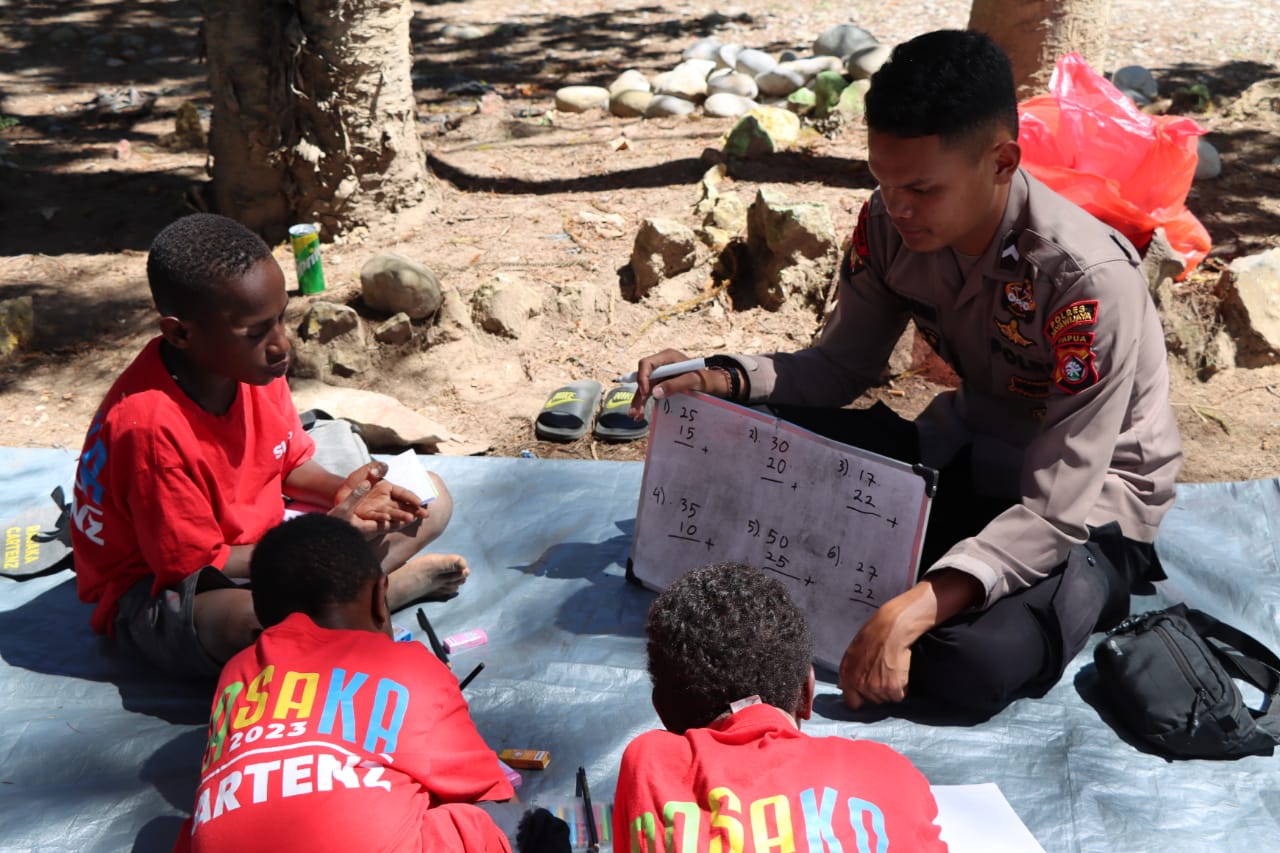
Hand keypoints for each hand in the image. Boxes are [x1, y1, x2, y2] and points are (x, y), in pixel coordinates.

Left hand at [329, 461, 429, 535]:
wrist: (339, 495)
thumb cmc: (353, 483)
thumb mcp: (363, 472)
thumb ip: (374, 469)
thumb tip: (385, 465)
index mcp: (387, 488)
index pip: (403, 493)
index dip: (411, 497)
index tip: (420, 502)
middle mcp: (386, 500)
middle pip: (403, 506)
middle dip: (414, 510)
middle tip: (426, 514)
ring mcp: (379, 510)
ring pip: (394, 514)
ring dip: (402, 516)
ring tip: (411, 519)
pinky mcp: (370, 517)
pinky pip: (378, 519)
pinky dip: (384, 520)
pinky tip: (389, 520)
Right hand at [628, 349, 733, 418]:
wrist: (710, 384)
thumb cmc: (704, 379)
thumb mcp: (691, 381)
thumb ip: (674, 385)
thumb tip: (655, 393)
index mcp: (667, 357)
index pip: (647, 364)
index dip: (642, 377)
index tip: (645, 392)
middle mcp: (661, 365)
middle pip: (643, 378)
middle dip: (639, 394)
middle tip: (635, 410)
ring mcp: (660, 375)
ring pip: (644, 387)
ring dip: (639, 401)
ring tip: (635, 415)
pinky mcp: (661, 384)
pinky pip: (650, 393)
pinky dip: (645, 402)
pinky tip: (640, 414)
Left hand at [838, 569, 983, 708]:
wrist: (891, 629)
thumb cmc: (873, 636)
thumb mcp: (852, 653)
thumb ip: (849, 672)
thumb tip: (845, 687)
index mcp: (846, 676)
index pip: (852, 703)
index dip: (861, 698)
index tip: (867, 694)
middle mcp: (858, 684)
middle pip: (872, 701)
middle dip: (878, 690)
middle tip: (883, 671)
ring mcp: (875, 688)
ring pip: (886, 698)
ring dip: (891, 688)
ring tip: (891, 668)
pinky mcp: (892, 688)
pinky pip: (899, 696)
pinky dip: (902, 687)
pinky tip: (899, 671)